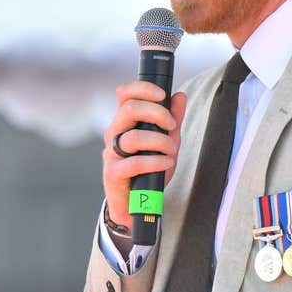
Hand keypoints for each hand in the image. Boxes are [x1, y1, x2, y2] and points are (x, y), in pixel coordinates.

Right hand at [102, 83, 186, 231]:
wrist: (138, 203)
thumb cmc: (150, 169)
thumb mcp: (166, 141)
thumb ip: (172, 120)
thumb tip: (180, 95)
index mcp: (125, 121)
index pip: (125, 94)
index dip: (142, 88)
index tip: (163, 95)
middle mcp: (115, 133)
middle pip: (129, 109)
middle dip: (157, 113)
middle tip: (172, 126)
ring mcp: (112, 152)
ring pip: (133, 137)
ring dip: (159, 141)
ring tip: (172, 151)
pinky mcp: (113, 172)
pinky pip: (134, 163)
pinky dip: (155, 161)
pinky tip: (167, 163)